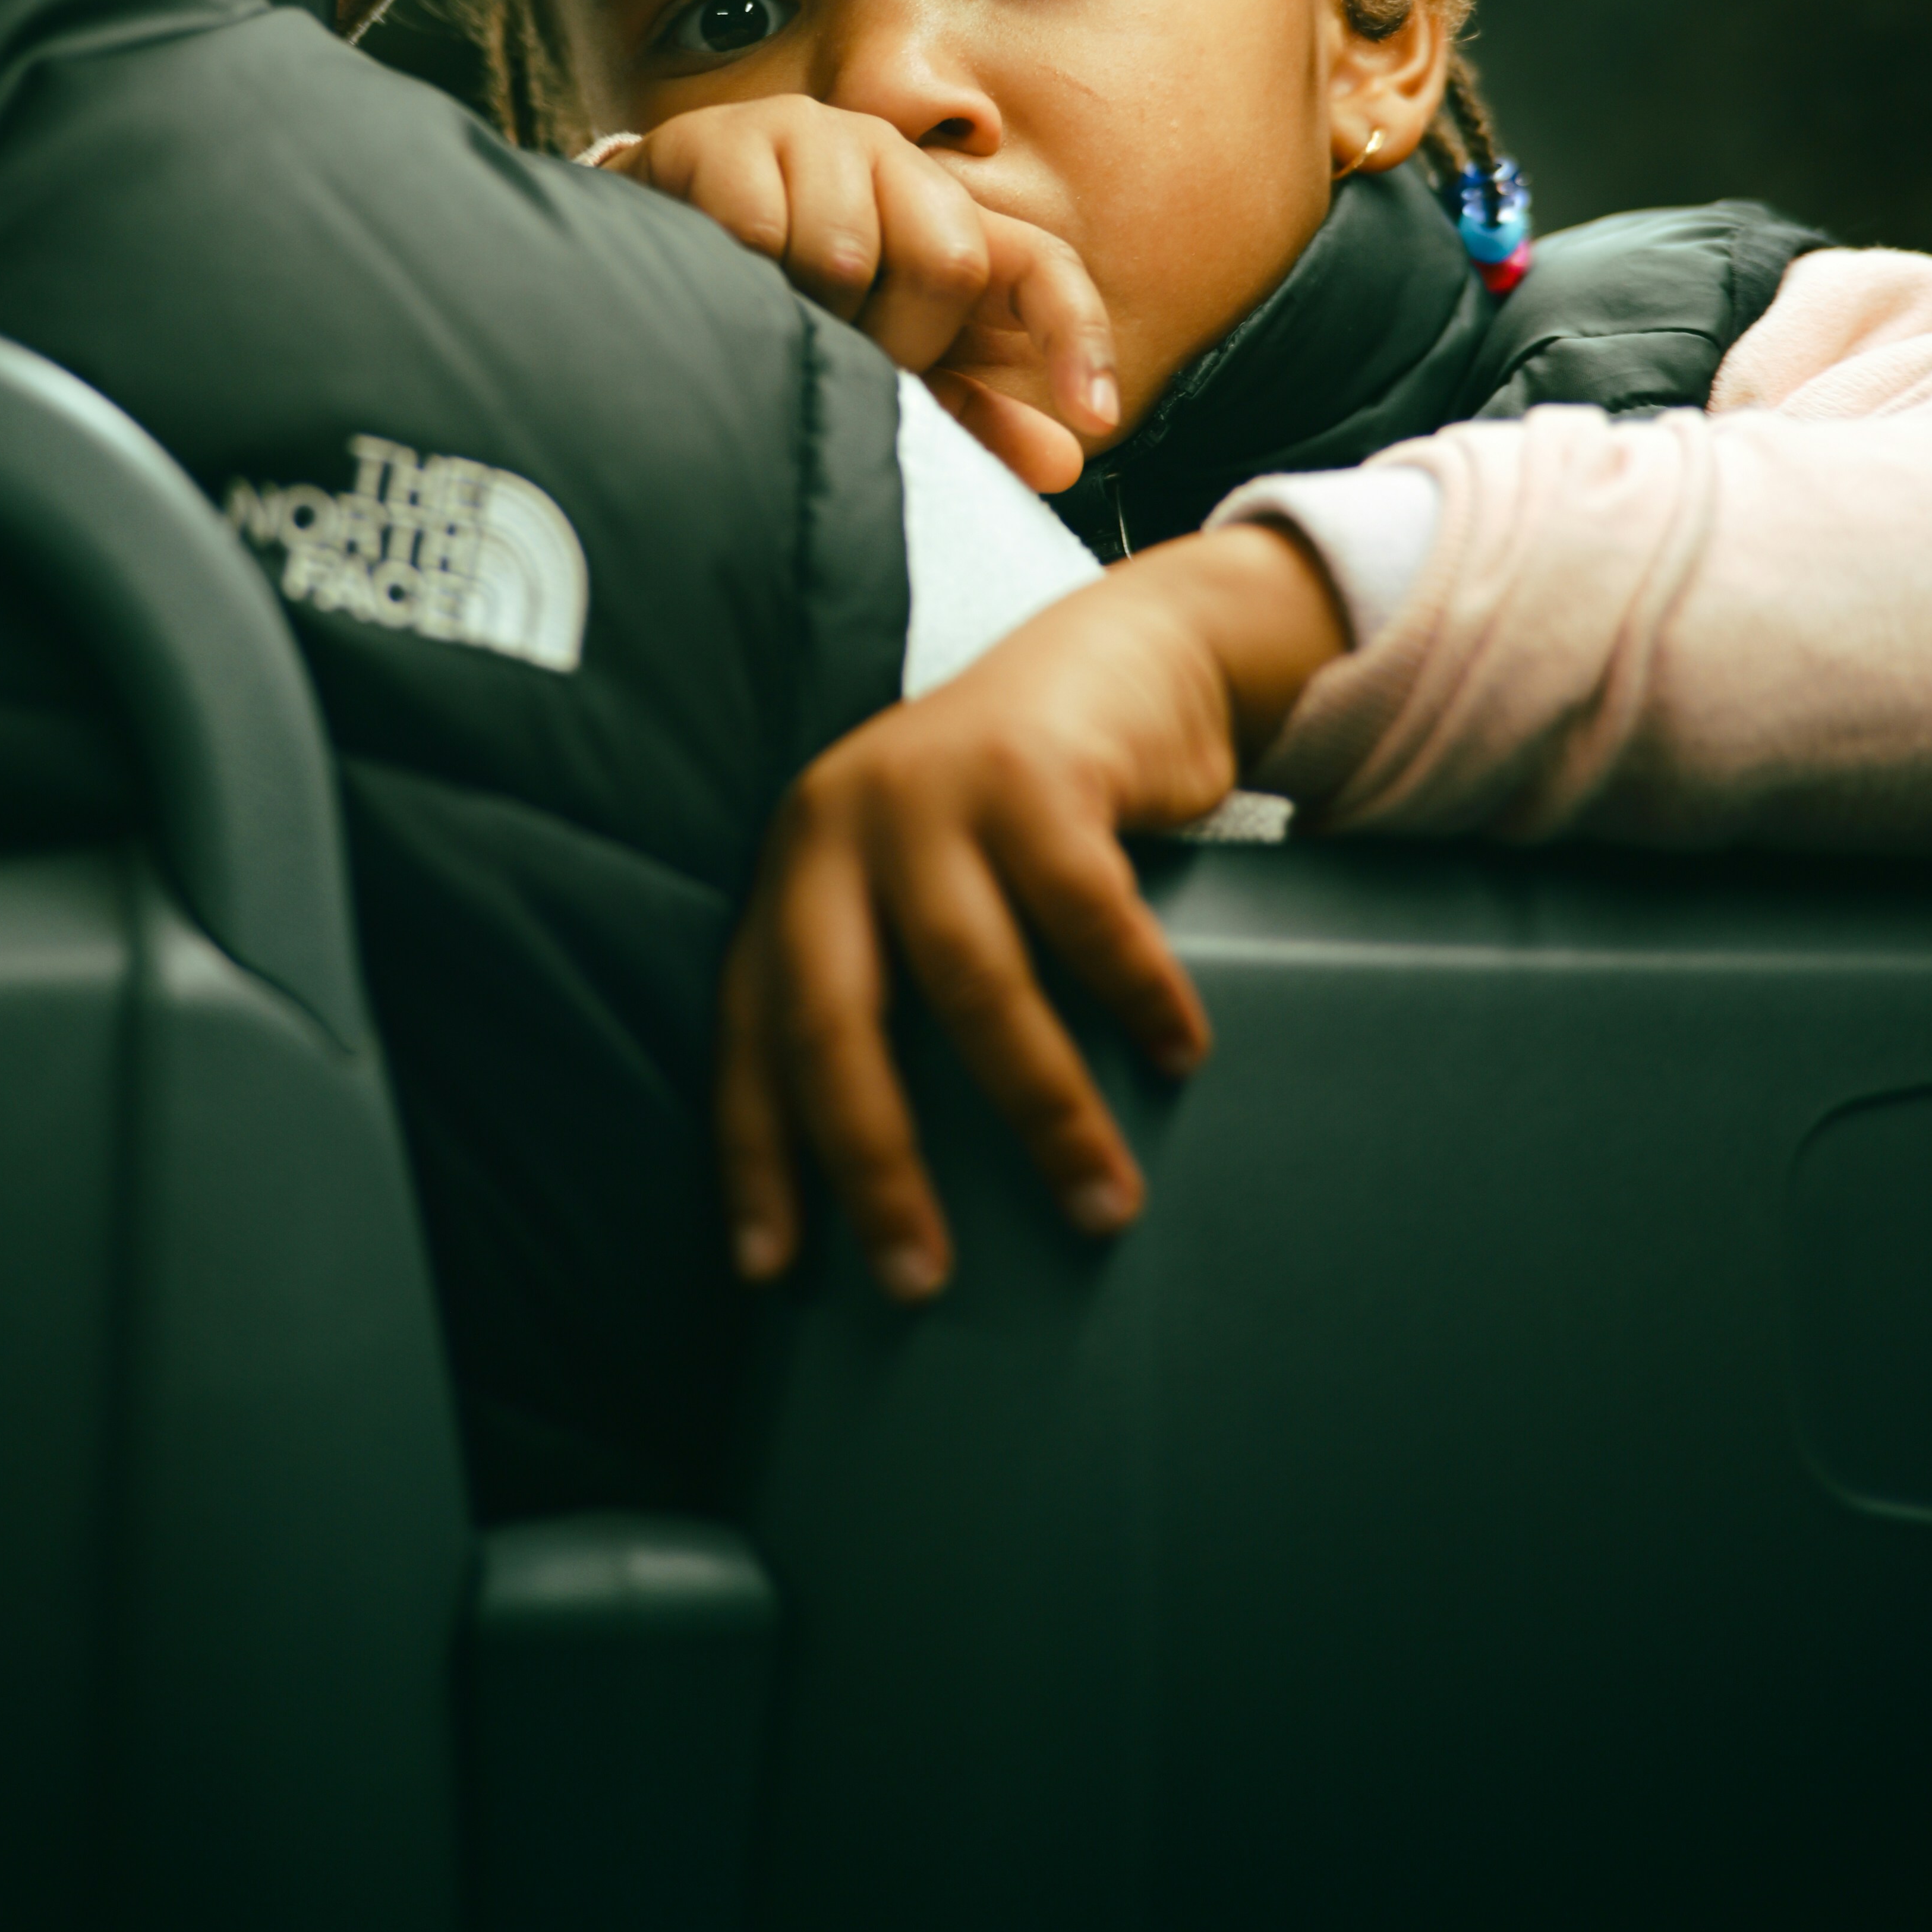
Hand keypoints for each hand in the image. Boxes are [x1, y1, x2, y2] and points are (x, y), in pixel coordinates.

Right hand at [601, 96, 1116, 488]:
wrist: (646, 242)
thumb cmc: (784, 307)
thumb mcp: (882, 360)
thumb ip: (969, 412)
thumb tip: (1064, 461)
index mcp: (942, 218)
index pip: (1041, 266)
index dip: (1078, 337)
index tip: (1094, 420)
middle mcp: (892, 162)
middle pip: (950, 260)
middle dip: (901, 337)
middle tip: (847, 354)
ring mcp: (809, 139)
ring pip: (849, 250)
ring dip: (811, 311)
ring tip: (774, 314)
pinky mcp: (725, 138)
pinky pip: (758, 230)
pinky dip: (743, 274)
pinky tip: (720, 276)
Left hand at [715, 523, 1347, 1299]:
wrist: (1121, 653)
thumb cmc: (1017, 812)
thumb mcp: (922, 884)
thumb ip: (895, 986)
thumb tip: (907, 1186)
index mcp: (797, 871)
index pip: (752, 1030)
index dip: (755, 1153)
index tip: (770, 1268)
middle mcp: (840, 824)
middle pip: (836, 1018)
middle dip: (875, 1161)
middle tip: (921, 1278)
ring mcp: (934, 791)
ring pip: (971, 982)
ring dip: (1041, 1110)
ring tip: (1101, 1203)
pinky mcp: (1033, 766)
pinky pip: (1086, 911)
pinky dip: (1137, 995)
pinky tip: (1179, 1057)